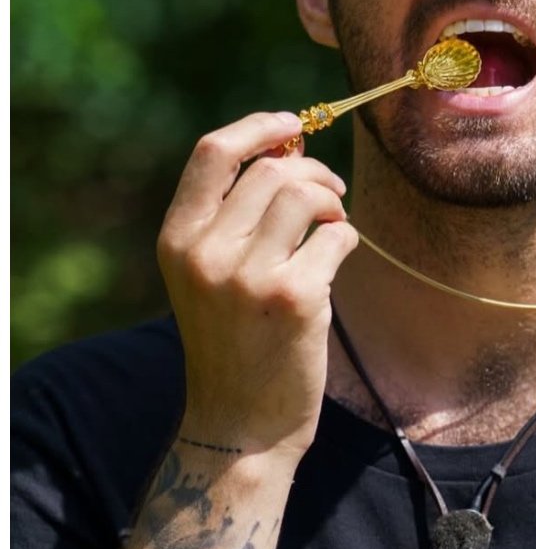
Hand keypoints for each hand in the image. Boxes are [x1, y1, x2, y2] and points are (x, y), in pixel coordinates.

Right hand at [156, 112, 357, 460]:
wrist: (239, 422)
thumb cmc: (234, 341)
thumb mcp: (207, 275)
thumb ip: (232, 217)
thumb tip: (287, 148)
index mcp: (177, 240)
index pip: (212, 153)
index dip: (259, 127)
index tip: (292, 125)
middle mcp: (205, 252)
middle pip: (272, 169)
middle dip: (313, 172)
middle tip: (329, 196)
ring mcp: (248, 275)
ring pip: (305, 195)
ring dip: (331, 203)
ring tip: (331, 227)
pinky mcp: (294, 297)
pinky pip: (337, 235)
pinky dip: (345, 241)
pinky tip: (334, 267)